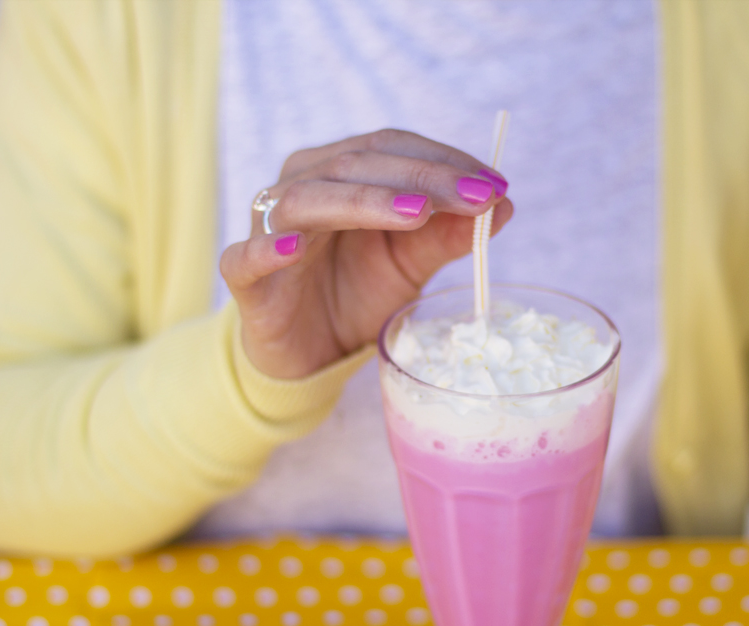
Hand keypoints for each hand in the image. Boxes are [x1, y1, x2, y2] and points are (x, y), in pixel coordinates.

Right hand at [219, 129, 513, 378]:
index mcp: (340, 174)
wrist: (309, 354)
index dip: (442, 161)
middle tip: (474, 196)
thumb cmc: (356, 298)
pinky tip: (296, 249)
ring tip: (417, 214)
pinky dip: (269, 250)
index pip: (390, 148)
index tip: (493, 185)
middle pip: (355, 164)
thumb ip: (446, 236)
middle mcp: (301, 187)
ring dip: (364, 202)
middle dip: (420, 178)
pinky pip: (246, 257)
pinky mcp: (245, 278)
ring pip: (307, 200)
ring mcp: (267, 230)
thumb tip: (503, 205)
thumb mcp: (410, 266)